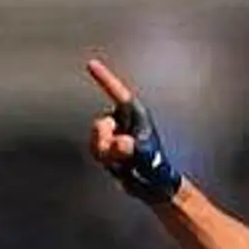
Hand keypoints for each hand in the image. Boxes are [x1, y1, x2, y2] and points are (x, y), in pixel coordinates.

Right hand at [82, 54, 181, 205]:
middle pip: (101, 124)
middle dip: (107, 141)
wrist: (153, 184)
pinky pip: (94, 149)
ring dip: (106, 154)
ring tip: (124, 163)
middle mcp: (122, 120)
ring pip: (96, 139)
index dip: (104, 78)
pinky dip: (103, 158)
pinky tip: (117, 165)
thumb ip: (133, 149)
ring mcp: (113, 133)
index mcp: (136, 114)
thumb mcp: (146, 155)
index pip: (117, 92)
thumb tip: (119, 143)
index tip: (91, 63)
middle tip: (122, 154)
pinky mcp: (105, 145)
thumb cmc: (156, 166)